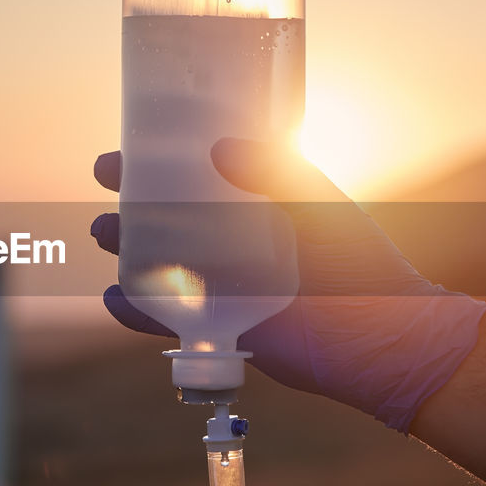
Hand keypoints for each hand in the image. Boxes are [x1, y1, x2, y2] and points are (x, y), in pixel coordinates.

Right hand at [91, 138, 485, 431]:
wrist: (380, 338)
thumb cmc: (360, 263)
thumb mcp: (317, 201)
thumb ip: (273, 170)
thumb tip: (217, 146)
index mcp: (258, 207)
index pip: (200, 177)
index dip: (162, 161)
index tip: (129, 146)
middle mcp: (237, 244)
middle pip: (170, 216)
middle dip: (132, 199)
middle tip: (108, 179)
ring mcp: (226, 286)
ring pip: (161, 263)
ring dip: (126, 247)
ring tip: (105, 232)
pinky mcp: (223, 328)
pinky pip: (168, 321)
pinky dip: (136, 311)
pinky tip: (113, 297)